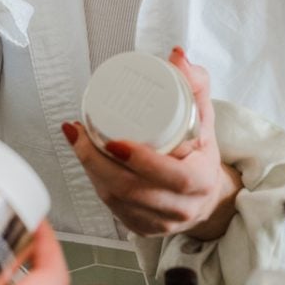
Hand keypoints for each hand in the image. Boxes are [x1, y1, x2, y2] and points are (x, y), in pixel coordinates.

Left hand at [63, 47, 241, 238]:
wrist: (207, 194)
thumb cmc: (202, 153)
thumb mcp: (205, 118)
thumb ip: (195, 85)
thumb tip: (177, 56)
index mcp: (201, 182)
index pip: (172, 178)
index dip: (142, 162)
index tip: (114, 141)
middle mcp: (181, 209)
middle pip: (133, 192)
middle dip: (98, 163)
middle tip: (79, 133)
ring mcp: (159, 223)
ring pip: (116, 201)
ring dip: (90, 170)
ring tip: (76, 139)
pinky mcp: (142, 228)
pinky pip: (112, 208)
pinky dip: (95, 182)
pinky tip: (84, 160)